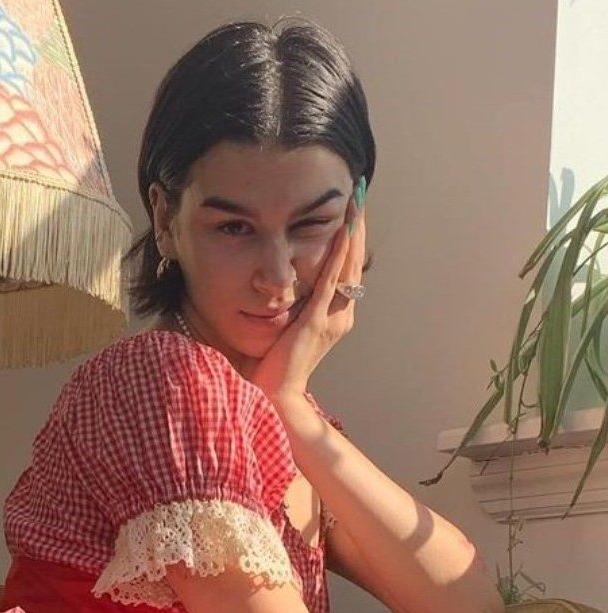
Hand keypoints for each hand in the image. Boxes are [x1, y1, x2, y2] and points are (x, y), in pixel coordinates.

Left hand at [249, 195, 365, 405]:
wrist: (276, 392)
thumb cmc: (277, 362)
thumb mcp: (291, 325)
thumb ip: (296, 304)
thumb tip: (288, 282)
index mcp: (337, 314)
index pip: (347, 268)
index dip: (352, 238)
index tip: (354, 209)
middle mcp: (342, 314)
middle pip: (354, 262)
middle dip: (358, 226)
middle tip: (361, 194)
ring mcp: (332, 317)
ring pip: (347, 267)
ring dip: (352, 232)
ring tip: (357, 203)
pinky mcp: (316, 320)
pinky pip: (329, 282)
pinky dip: (336, 256)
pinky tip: (341, 232)